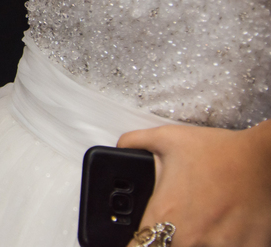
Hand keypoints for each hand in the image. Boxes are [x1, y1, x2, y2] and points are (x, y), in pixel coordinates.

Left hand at [118, 120, 270, 246]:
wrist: (263, 159)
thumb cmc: (218, 151)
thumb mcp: (167, 138)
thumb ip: (134, 142)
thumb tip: (119, 146)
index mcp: (164, 214)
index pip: (137, 246)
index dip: (137, 242)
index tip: (142, 237)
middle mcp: (189, 237)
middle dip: (168, 239)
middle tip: (178, 224)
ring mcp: (219, 246)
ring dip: (199, 241)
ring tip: (205, 222)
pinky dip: (224, 242)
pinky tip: (224, 228)